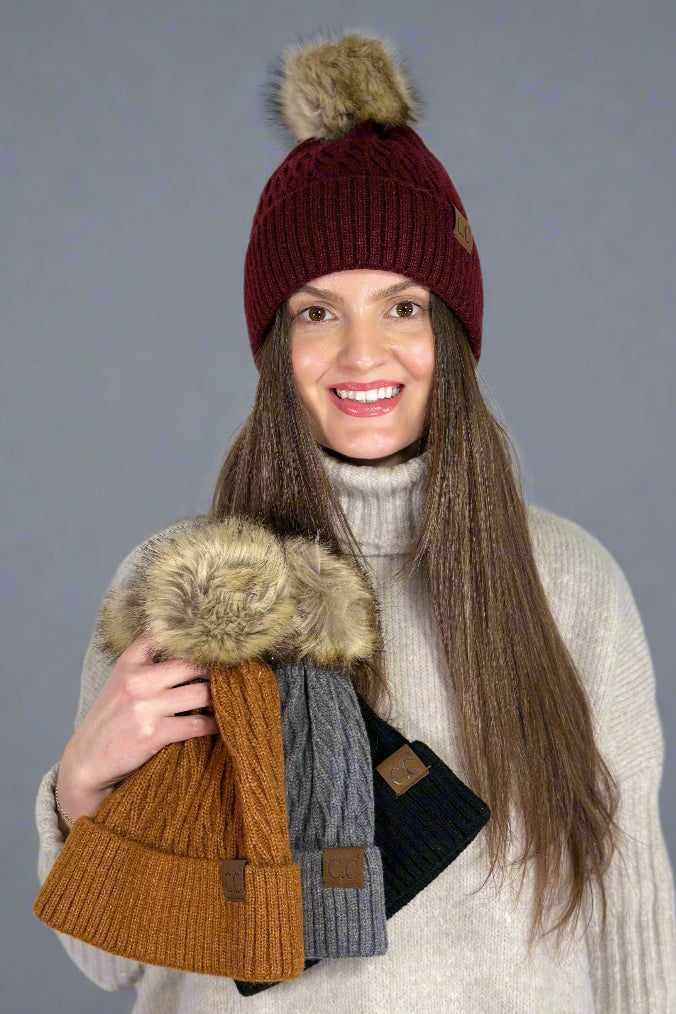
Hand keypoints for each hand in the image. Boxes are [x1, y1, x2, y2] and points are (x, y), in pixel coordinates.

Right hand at [56, 631, 218, 824]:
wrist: (87, 761)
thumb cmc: (112, 720)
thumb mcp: (121, 683)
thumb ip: (148, 663)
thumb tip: (192, 650)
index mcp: (129, 662)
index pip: (163, 634)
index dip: (192, 634)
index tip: (216, 637)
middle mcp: (137, 680)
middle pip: (192, 663)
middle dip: (216, 668)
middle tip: (236, 671)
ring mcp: (145, 706)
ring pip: (200, 693)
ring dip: (220, 697)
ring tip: (234, 697)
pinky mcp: (153, 733)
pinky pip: (197, 724)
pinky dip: (213, 724)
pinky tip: (221, 724)